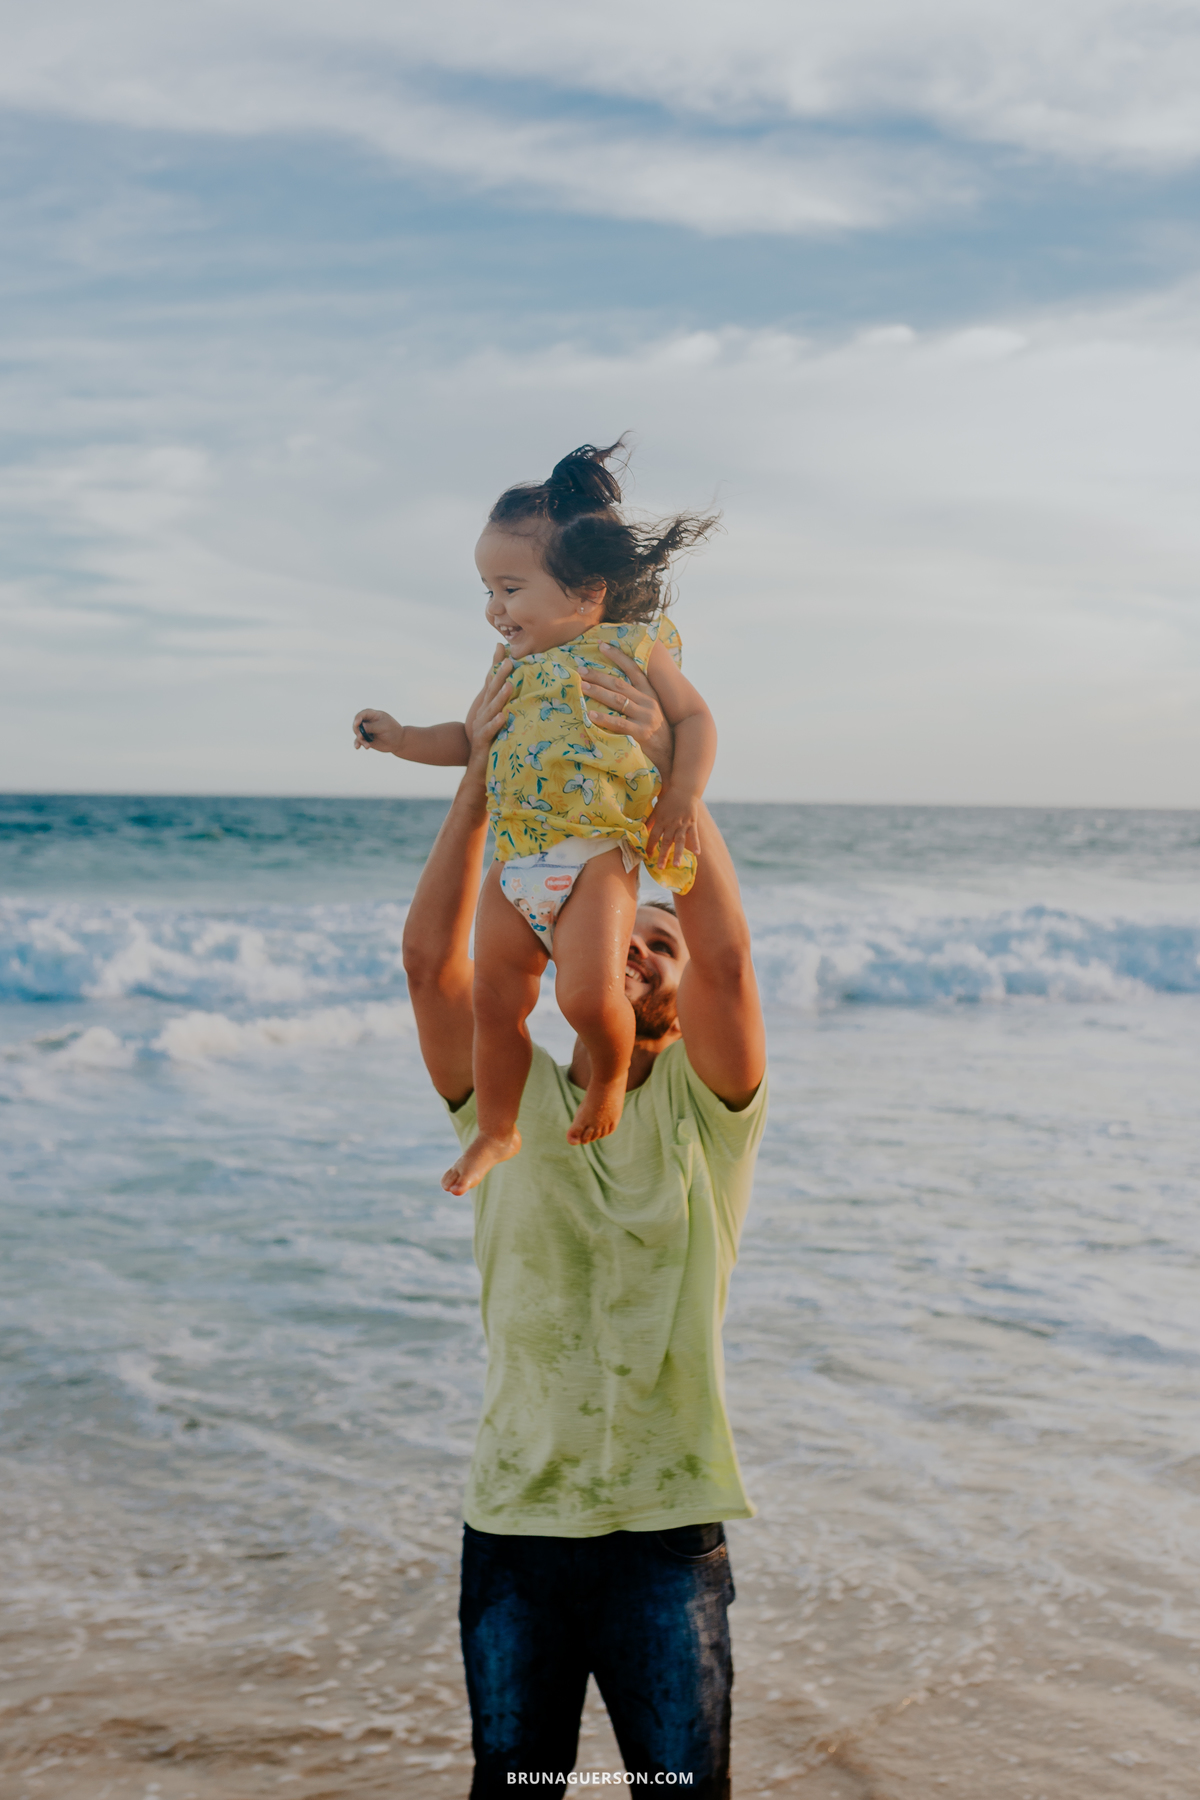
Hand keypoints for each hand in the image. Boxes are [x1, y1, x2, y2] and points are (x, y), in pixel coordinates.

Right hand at [352, 708, 403, 752]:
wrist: (398, 742)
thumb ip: (372, 726)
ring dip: (360, 739)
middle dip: (357, 730)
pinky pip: (359, 740)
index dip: (358, 717)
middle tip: (361, 736)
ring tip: (367, 746)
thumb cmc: (393, 731)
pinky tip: (357, 747)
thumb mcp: (384, 727)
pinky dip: (358, 743)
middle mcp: (368, 722)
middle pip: (357, 723)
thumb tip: (361, 726)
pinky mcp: (366, 739)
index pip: (363, 714)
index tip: (357, 724)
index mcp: (374, 715)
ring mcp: (367, 731)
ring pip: (358, 733)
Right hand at [464, 657, 514, 774]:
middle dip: (500, 675)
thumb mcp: (500, 719)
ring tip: (509, 685)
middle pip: (491, 691)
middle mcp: (483, 712)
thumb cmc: (493, 741)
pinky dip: (496, 723)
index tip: (502, 647)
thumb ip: (506, 703)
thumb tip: (518, 686)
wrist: (479, 768)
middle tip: (510, 661)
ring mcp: (481, 726)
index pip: (491, 681)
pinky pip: (489, 731)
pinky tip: (503, 717)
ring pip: (491, 709)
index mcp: (488, 705)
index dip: (496, 664)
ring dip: (500, 697)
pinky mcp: (483, 741)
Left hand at [580, 644, 672, 774]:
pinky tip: (589, 714)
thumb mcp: (650, 710)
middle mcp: (648, 702)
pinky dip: (603, 718)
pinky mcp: (641, 733)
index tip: (602, 645)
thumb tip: (612, 686)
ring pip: (617, 700)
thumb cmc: (656, 731)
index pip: (633, 669)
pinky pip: (619, 723)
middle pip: (619, 684)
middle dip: (598, 675)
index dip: (618, 656)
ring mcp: (645, 717)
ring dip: (597, 692)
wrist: (671, 754)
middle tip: (580, 670)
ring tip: (581, 686)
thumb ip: (637, 698)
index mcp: (650, 693)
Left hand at [645, 785, 701, 871]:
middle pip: (666, 842)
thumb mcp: (656, 809)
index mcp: (661, 820)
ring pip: (679, 841)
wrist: (683, 789)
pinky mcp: (692, 823)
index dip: (649, 846)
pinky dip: (696, 844)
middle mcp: (671, 824)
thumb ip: (650, 820)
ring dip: (678, 853)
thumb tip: (641, 829)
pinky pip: (694, 835)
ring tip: (677, 865)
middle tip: (660, 867)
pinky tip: (697, 854)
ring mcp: (682, 824)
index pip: (653, 836)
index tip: (647, 857)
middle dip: (663, 855)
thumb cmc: (668, 799)